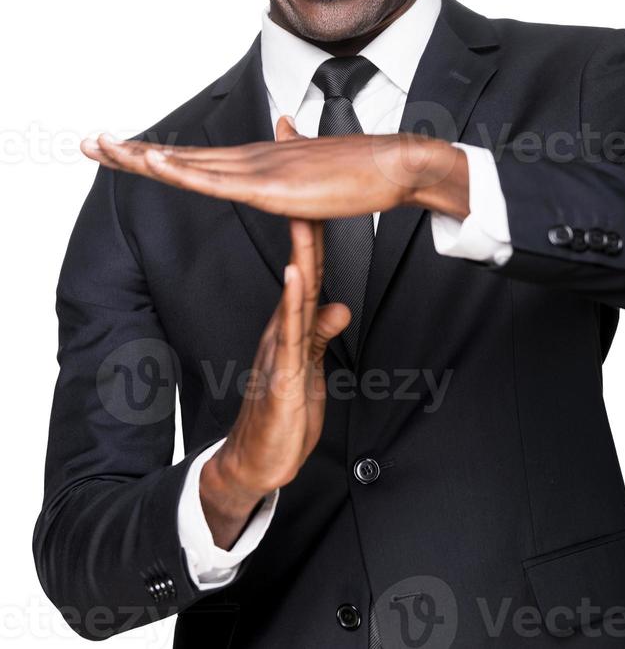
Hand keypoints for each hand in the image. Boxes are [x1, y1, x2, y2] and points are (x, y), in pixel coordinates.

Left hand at [81, 117, 469, 219]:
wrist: (391, 164)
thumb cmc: (358, 170)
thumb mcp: (315, 163)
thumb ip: (293, 147)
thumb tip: (283, 124)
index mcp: (256, 159)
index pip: (194, 158)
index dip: (154, 155)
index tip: (120, 151)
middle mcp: (249, 158)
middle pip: (179, 156)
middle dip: (131, 152)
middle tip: (87, 143)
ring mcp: (257, 170)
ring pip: (188, 164)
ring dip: (141, 156)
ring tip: (102, 146)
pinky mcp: (271, 188)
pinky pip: (217, 183)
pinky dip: (181, 172)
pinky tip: (154, 164)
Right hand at [198, 215, 350, 547]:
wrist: (256, 461)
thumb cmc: (282, 415)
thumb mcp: (309, 369)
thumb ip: (320, 336)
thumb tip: (339, 305)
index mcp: (291, 328)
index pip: (307, 277)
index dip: (316, 241)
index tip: (324, 202)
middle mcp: (282, 330)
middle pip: (299, 274)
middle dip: (306, 232)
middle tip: (309, 193)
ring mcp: (279, 349)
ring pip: (292, 295)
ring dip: (299, 255)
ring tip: (301, 217)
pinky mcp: (281, 373)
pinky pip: (288, 333)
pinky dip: (292, 302)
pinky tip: (295, 277)